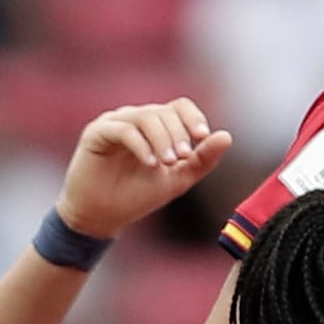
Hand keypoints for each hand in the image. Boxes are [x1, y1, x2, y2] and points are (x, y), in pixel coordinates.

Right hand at [59, 99, 235, 239]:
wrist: (102, 216)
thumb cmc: (138, 196)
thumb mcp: (178, 179)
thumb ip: (202, 160)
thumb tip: (226, 136)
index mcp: (156, 126)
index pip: (180, 107)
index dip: (193, 118)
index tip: (202, 136)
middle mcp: (136, 119)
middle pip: (164, 111)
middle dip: (178, 134)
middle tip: (182, 158)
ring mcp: (115, 123)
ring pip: (145, 117)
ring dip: (162, 139)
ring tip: (168, 163)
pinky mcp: (97, 132)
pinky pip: (123, 129)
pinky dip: (141, 145)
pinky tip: (150, 164)